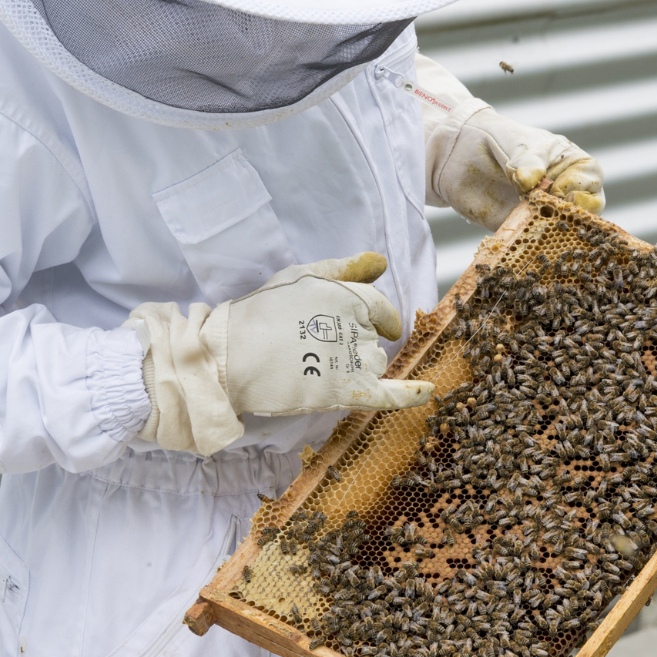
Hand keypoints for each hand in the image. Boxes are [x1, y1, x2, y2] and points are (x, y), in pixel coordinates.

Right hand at [128, 252, 432, 455]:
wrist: (229, 354)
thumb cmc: (259, 313)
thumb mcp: (300, 277)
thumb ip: (344, 270)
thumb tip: (381, 261)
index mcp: (347, 294)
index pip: (381, 309)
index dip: (380, 320)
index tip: (380, 328)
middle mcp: (357, 324)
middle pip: (376, 341)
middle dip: (356, 346)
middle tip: (317, 351)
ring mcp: (353, 357)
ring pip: (374, 365)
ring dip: (358, 369)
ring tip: (316, 368)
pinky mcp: (346, 389)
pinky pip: (389, 394)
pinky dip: (410, 394)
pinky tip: (428, 392)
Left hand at [439, 110, 603, 229]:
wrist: (460, 155)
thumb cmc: (497, 139)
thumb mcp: (517, 143)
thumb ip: (527, 161)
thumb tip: (530, 182)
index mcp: (571, 165)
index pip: (591, 180)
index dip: (579, 187)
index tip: (556, 188)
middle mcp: (564, 191)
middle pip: (587, 211)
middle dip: (575, 215)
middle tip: (551, 210)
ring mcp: (545, 213)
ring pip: (565, 231)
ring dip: (554, 233)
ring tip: (534, 226)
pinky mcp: (524, 231)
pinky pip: (536, 243)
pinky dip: (533, 245)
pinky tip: (522, 241)